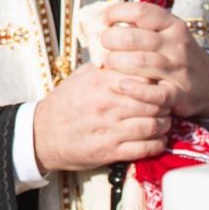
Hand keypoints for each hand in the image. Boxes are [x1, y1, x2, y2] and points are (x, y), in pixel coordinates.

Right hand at [30, 66, 171, 172]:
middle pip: (153, 102)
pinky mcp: (112, 152)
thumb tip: (124, 58)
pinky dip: (158, 143)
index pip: (142, 78)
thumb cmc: (62, 105)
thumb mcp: (79, 78)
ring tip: (164, 121)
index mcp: (101, 83)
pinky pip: (146, 148)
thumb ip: (103, 69)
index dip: (155, 81)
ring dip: (164, 124)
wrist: (41, 135)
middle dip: (164, 103)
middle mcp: (108, 106)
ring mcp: (111, 130)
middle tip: (167, 104)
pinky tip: (157, 139)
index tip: (158, 83)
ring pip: (154, 125)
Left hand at [99, 1, 208, 118]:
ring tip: (109, 64)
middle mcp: (176, 45)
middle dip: (110, 40)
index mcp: (172, 25)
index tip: (104, 20)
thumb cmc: (176, 55)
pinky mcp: (178, 94)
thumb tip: (102, 18)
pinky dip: (135, 90)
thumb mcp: (166, 33)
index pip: (140, 11)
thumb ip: (140, 26)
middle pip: (134, 38)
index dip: (116, 13)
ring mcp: (178, 70)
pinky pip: (155, 93)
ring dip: (117, 63)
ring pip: (140, 62)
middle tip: (103, 45)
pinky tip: (122, 85)